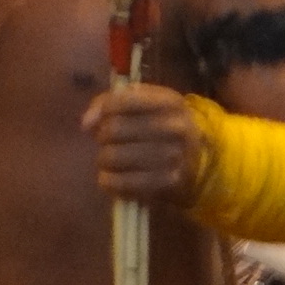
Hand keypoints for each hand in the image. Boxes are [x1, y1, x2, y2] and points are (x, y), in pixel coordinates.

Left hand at [81, 83, 204, 206]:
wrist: (198, 159)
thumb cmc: (161, 126)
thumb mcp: (146, 103)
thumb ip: (111, 102)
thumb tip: (87, 123)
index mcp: (170, 101)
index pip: (124, 101)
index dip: (103, 111)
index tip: (97, 120)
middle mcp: (175, 127)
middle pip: (115, 129)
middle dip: (102, 137)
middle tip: (107, 142)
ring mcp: (173, 157)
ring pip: (114, 157)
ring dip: (104, 160)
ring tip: (110, 159)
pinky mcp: (167, 183)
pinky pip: (122, 184)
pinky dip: (108, 181)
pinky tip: (111, 177)